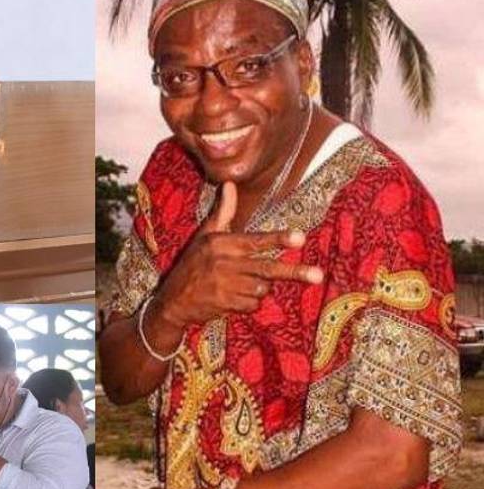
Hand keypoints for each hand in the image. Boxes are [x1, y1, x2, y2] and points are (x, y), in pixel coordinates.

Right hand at [151, 182, 322, 331]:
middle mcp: (224, 264)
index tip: (299, 238)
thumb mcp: (204, 237)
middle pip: (266, 269)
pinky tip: (234, 298)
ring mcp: (225, 286)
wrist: (172, 301)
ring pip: (262, 288)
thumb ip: (222, 212)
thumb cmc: (192, 265)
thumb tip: (229, 184)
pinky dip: (248, 303)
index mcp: (220, 244)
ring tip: (242, 284)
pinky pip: (253, 304)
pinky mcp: (226, 305)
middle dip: (294, 272)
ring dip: (259, 288)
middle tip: (317, 275)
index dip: (277, 239)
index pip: (254, 241)